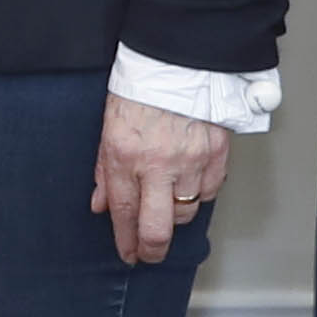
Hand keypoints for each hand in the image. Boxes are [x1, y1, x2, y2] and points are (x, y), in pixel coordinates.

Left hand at [94, 94, 228, 266]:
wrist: (179, 61)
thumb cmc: (140, 90)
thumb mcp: (108, 128)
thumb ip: (104, 170)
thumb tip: (101, 205)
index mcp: (124, 156)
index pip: (124, 214)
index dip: (126, 242)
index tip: (128, 254)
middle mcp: (157, 165)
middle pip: (157, 229)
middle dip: (151, 250)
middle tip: (149, 255)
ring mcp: (190, 161)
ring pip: (186, 213)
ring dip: (175, 216)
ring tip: (167, 208)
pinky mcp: (216, 155)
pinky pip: (210, 192)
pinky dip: (199, 194)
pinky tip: (190, 187)